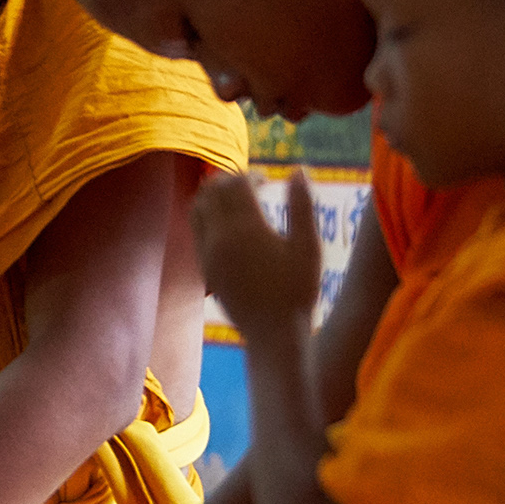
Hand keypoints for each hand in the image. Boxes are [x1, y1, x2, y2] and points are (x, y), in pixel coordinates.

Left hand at [192, 170, 319, 338]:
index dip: (251, 175)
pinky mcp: (203, 268)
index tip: (267, 180)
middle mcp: (219, 238)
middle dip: (230, 180)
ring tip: (238, 199)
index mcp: (246, 229)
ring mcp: (207, 253)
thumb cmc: (298, 290)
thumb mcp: (309, 246)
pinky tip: (230, 224)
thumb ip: (303, 205)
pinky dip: (207, 214)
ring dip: (214, 195)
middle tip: (252, 185)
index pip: (236, 183)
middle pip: (213, 190)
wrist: (273, 333)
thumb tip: (298, 169)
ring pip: (198, 207)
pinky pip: (195, 229)